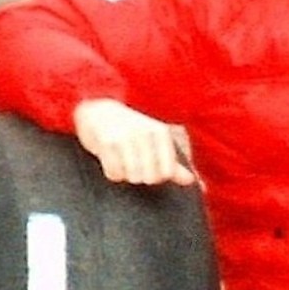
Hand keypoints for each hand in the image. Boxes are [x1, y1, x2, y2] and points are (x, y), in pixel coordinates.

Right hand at [72, 97, 197, 185]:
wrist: (97, 107)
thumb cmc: (129, 127)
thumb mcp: (153, 140)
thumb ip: (172, 163)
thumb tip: (191, 181)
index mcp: (160, 132)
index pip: (167, 172)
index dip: (158, 177)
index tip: (149, 169)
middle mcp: (145, 133)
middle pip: (149, 177)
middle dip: (140, 177)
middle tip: (132, 165)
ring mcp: (125, 137)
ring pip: (131, 176)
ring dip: (125, 175)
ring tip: (121, 162)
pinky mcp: (107, 142)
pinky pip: (114, 173)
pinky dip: (112, 173)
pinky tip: (110, 161)